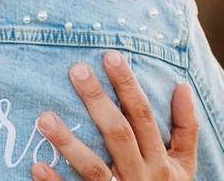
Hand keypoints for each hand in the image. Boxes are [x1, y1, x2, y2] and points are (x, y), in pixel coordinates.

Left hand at [32, 51, 198, 180]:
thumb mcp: (184, 165)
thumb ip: (186, 129)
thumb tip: (183, 86)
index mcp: (161, 161)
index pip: (143, 116)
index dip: (128, 85)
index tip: (110, 56)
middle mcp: (141, 176)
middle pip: (118, 133)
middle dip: (97, 101)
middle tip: (76, 70)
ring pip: (93, 168)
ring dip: (68, 143)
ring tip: (44, 117)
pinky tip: (37, 166)